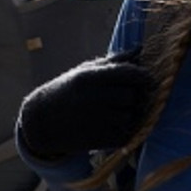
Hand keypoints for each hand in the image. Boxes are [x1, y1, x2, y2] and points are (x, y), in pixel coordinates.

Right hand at [18, 55, 158, 163]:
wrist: (42, 121)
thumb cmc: (68, 90)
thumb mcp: (86, 71)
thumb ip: (115, 61)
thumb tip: (140, 49)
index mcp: (90, 77)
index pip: (130, 74)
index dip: (144, 77)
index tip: (147, 79)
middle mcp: (93, 98)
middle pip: (133, 96)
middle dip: (134, 97)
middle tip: (123, 98)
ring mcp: (95, 121)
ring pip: (132, 117)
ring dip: (129, 115)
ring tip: (112, 112)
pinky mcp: (98, 141)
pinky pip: (126, 135)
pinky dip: (124, 131)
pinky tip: (110, 126)